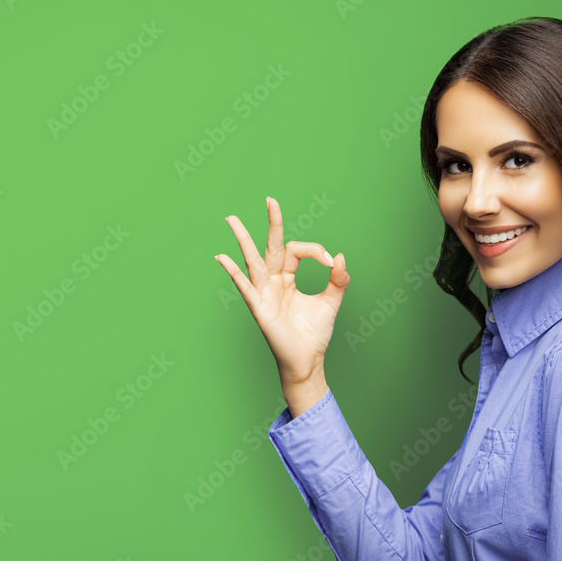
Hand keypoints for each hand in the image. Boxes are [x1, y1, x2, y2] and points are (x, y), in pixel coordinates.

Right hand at [216, 196, 349, 391]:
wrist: (308, 360)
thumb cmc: (314, 333)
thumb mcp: (331, 301)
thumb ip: (337, 279)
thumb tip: (339, 257)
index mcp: (288, 277)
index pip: (295, 250)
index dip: (314, 250)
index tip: (330, 261)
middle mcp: (273, 281)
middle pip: (270, 246)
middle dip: (271, 223)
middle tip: (270, 200)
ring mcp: (264, 293)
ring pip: (252, 261)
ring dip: (242, 239)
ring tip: (232, 219)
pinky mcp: (259, 308)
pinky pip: (245, 287)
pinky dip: (234, 273)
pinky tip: (222, 258)